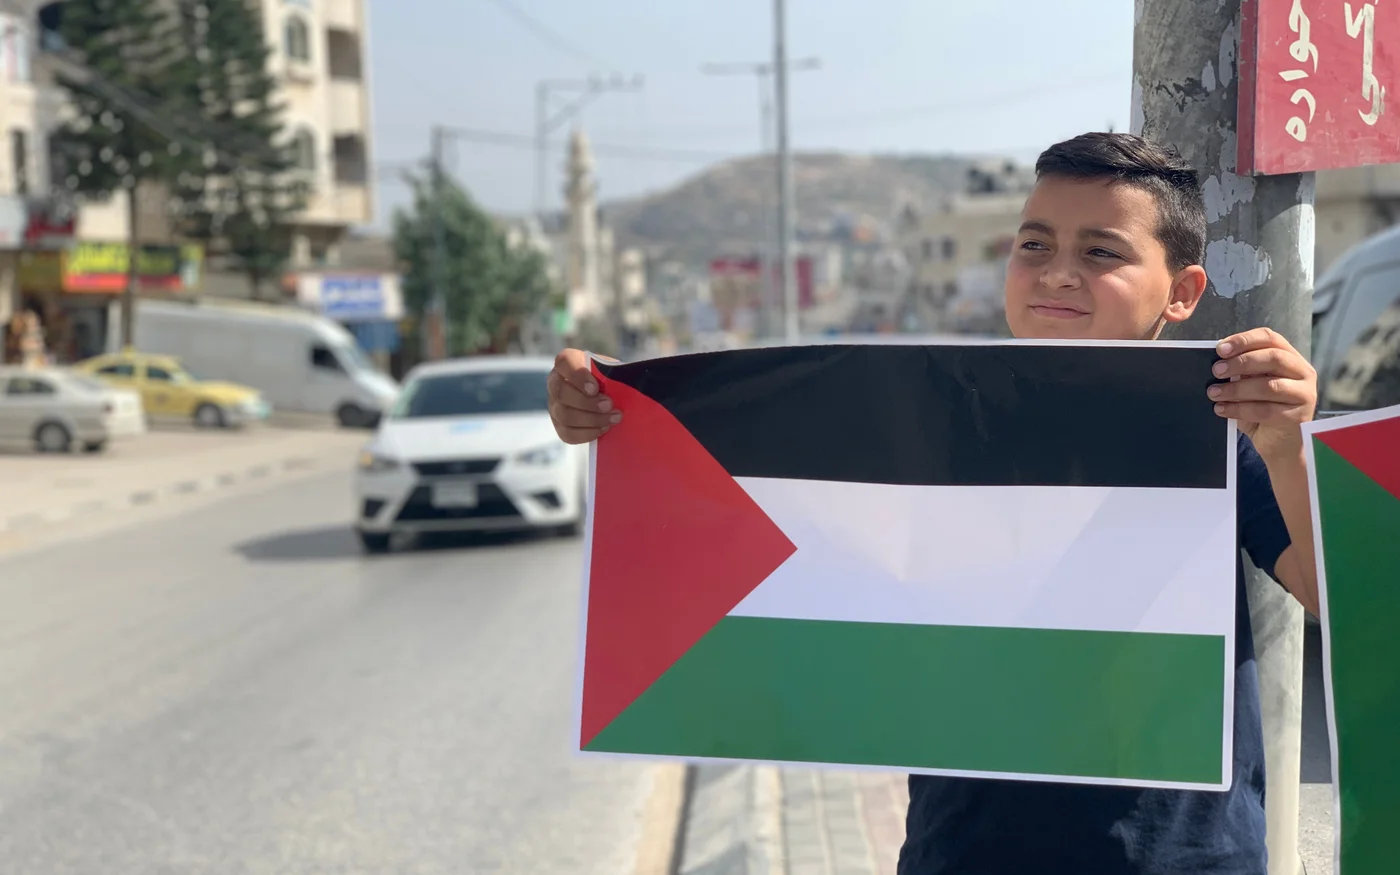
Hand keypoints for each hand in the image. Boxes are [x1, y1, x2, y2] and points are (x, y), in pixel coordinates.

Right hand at [547, 348, 621, 443]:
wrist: (612, 398)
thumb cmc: (611, 380)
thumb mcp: (613, 371)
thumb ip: (614, 373)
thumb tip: (623, 382)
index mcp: (568, 362)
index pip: (564, 362)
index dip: (578, 376)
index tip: (595, 388)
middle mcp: (555, 383)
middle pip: (561, 393)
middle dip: (587, 402)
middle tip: (609, 405)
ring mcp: (554, 406)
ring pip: (565, 415)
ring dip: (592, 419)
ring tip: (613, 418)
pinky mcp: (560, 426)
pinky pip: (569, 434)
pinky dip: (588, 433)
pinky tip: (604, 428)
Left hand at [1209, 327, 1316, 458]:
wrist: (1280, 444)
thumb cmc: (1262, 408)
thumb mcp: (1252, 384)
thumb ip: (1243, 371)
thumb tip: (1217, 361)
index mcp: (1291, 358)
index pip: (1271, 338)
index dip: (1244, 340)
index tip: (1220, 348)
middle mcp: (1303, 373)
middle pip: (1273, 358)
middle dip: (1240, 362)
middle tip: (1216, 370)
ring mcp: (1304, 395)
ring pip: (1268, 386)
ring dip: (1236, 388)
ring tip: (1213, 393)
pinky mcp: (1297, 417)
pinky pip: (1265, 410)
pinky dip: (1238, 409)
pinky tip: (1221, 409)